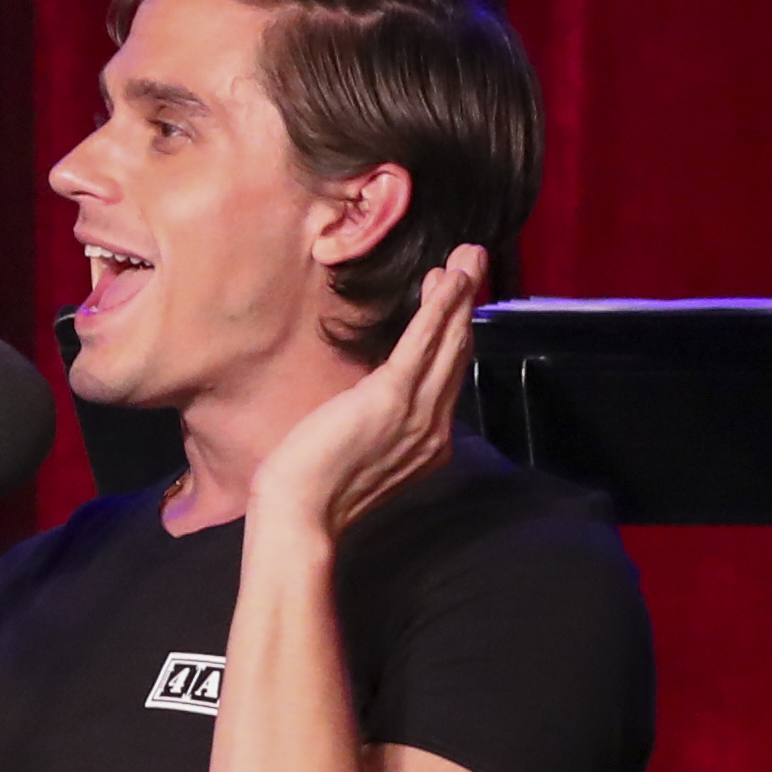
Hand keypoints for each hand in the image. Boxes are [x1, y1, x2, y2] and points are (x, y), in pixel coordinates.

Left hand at [252, 244, 484, 551]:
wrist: (300, 516)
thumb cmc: (313, 488)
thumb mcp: (359, 451)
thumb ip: (379, 425)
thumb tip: (374, 400)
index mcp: (428, 441)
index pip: (447, 375)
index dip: (450, 330)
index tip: (448, 294)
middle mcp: (434, 428)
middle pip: (457, 353)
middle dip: (465, 303)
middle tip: (471, 259)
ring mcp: (418, 415)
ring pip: (448, 343)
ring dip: (460, 294)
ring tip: (468, 255)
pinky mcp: (392, 399)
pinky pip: (423, 345)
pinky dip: (439, 309)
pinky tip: (448, 280)